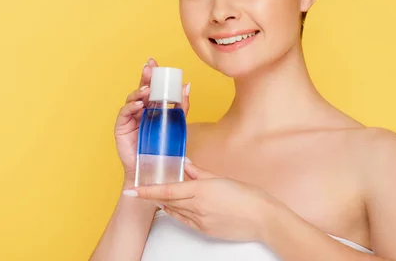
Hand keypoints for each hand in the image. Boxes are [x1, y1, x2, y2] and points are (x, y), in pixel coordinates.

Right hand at [114, 58, 189, 185]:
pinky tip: (139, 103)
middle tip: (149, 68)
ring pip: (132, 99)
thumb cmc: (164, 149)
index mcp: (151, 107)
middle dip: (144, 77)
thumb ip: (181, 106)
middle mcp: (139, 110)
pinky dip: (131, 106)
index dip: (151, 74)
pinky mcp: (121, 127)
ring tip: (148, 89)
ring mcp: (129, 118)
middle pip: (141, 89)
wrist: (153, 171)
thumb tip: (187, 85)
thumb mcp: (177, 125)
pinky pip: (125, 113)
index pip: (151, 87)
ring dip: (139, 92)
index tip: (154, 62)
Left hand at [124, 161, 275, 241]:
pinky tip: (176, 208)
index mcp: (201, 190)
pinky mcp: (205, 230)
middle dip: (153, 196)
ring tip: (158, 196)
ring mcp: (200, 221)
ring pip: (175, 211)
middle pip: (167, 201)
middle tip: (142, 189)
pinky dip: (177, 213)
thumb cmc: (247, 196)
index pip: (166, 190)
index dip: (146, 191)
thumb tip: (187, 165)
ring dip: (165, 204)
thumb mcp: (222, 178)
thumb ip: (200, 173)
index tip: (132, 190)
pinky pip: (185, 221)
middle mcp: (197, 207)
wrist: (263, 219)